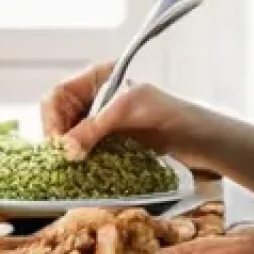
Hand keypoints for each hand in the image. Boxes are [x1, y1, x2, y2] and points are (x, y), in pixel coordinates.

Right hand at [40, 63, 209, 163]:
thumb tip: (66, 148)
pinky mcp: (110, 144)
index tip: (57, 143)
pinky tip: (85, 174)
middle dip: (58, 138)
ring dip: (68, 153)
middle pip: (58, 117)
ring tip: (73, 170)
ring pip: (69, 137)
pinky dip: (82, 163)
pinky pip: (85, 152)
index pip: (58, 94)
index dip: (52, 118)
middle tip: (64, 161)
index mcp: (98, 79)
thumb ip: (95, 126)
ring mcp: (102, 122)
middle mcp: (95, 99)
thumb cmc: (171, 113)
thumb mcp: (129, 111)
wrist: (201, 139)